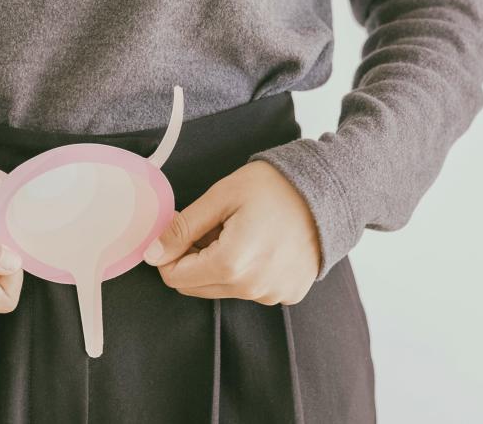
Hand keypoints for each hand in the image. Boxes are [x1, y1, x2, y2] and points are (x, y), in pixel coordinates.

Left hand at [143, 160, 320, 304]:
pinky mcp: (288, 294)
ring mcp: (273, 294)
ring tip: (239, 232)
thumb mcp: (220, 197)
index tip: (181, 230)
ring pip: (221, 289)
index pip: (175, 278)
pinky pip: (250, 289)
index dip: (169, 253)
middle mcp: (253, 288)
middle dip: (193, 259)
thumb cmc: (275, 187)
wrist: (330, 190)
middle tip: (212, 227)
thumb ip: (182, 228)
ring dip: (219, 264)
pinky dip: (245, 271)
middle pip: (195, 287)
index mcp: (232, 264)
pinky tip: (259, 243)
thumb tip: (152, 254)